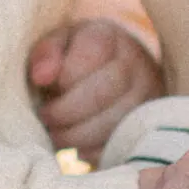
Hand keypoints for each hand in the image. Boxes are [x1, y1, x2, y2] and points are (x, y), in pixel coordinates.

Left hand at [28, 19, 161, 166]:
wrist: (105, 78)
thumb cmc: (70, 62)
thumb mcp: (55, 48)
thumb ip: (45, 54)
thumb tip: (41, 76)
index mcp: (108, 36)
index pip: (93, 52)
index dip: (66, 76)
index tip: (44, 87)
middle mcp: (136, 62)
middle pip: (105, 90)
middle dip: (67, 111)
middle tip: (46, 117)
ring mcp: (148, 96)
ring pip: (113, 122)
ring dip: (76, 135)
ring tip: (55, 134)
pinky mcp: (146, 126)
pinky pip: (119, 145)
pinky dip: (90, 152)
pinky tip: (74, 146)